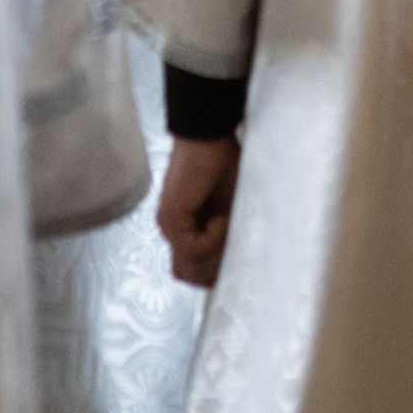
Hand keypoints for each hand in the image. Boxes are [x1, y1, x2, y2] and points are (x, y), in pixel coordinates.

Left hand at [159, 136, 240, 287]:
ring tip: (231, 226)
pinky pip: (195, 247)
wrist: (208, 137)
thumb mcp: (233, 206)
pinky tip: (224, 217)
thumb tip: (243, 258)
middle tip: (236, 244)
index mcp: (185, 231)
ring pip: (191, 267)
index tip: (239, 256)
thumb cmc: (224, 164)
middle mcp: (172, 233)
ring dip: (217, 253)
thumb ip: (231, 232)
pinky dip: (215, 237)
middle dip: (217, 268)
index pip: (192, 270)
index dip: (215, 270)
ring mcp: (168, 228)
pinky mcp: (171, 219)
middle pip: (189, 275)